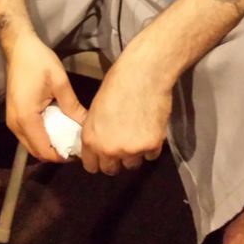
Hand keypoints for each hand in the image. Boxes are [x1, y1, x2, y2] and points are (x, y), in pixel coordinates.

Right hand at [5, 32, 86, 161]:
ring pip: (31, 144)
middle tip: (76, 145)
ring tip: (68, 137)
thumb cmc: (39, 62)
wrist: (19, 47)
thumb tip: (86, 124)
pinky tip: (57, 126)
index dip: (62, 156)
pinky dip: (42, 135)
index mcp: (27, 119)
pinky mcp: (14, 114)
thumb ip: (72, 107)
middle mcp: (16, 125)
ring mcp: (12, 120)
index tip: (79, 151)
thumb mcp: (60, 83)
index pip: (45, 151)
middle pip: (36, 152)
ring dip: (49, 144)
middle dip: (56, 152)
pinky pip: (28, 134)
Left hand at [80, 53, 171, 175]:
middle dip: (116, 160)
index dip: (98, 160)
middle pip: (111, 169)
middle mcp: (109, 150)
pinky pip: (151, 155)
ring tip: (138, 131)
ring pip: (132, 164)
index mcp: (91, 139)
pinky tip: (150, 128)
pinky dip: (151, 146)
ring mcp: (131, 150)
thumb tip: (100, 142)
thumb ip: (97, 130)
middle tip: (123, 143)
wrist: (143, 74)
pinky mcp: (151, 146)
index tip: (104, 154)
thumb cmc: (117, 83)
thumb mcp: (96, 108)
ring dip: (134, 153)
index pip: (91, 166)